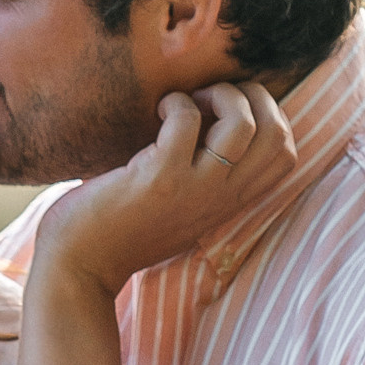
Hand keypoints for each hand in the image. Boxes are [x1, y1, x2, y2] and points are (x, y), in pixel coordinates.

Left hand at [29, 81, 296, 297]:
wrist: (79, 268)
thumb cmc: (120, 228)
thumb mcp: (179, 206)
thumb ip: (202, 175)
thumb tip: (209, 118)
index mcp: (228, 202)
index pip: (286, 155)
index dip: (270, 117)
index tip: (229, 112)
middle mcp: (220, 198)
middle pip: (277, 136)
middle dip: (252, 97)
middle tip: (211, 100)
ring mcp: (193, 189)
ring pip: (243, 126)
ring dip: (220, 95)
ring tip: (188, 104)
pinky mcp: (159, 179)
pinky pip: (186, 120)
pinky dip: (174, 103)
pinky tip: (155, 113)